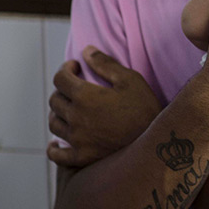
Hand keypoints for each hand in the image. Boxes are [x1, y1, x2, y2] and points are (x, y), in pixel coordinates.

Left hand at [47, 46, 162, 167]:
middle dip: (63, 89)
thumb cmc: (145, 109)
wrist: (155, 142)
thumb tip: (86, 51)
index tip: (76, 67)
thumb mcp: (131, 80)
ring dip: (58, 113)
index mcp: (85, 96)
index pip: (60, 78)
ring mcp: (77, 139)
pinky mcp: (82, 157)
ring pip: (54, 123)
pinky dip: (53, 149)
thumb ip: (106, 64)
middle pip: (55, 100)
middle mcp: (76, 117)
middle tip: (75, 87)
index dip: (66, 69)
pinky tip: (55, 144)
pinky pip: (58, 155)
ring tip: (69, 110)